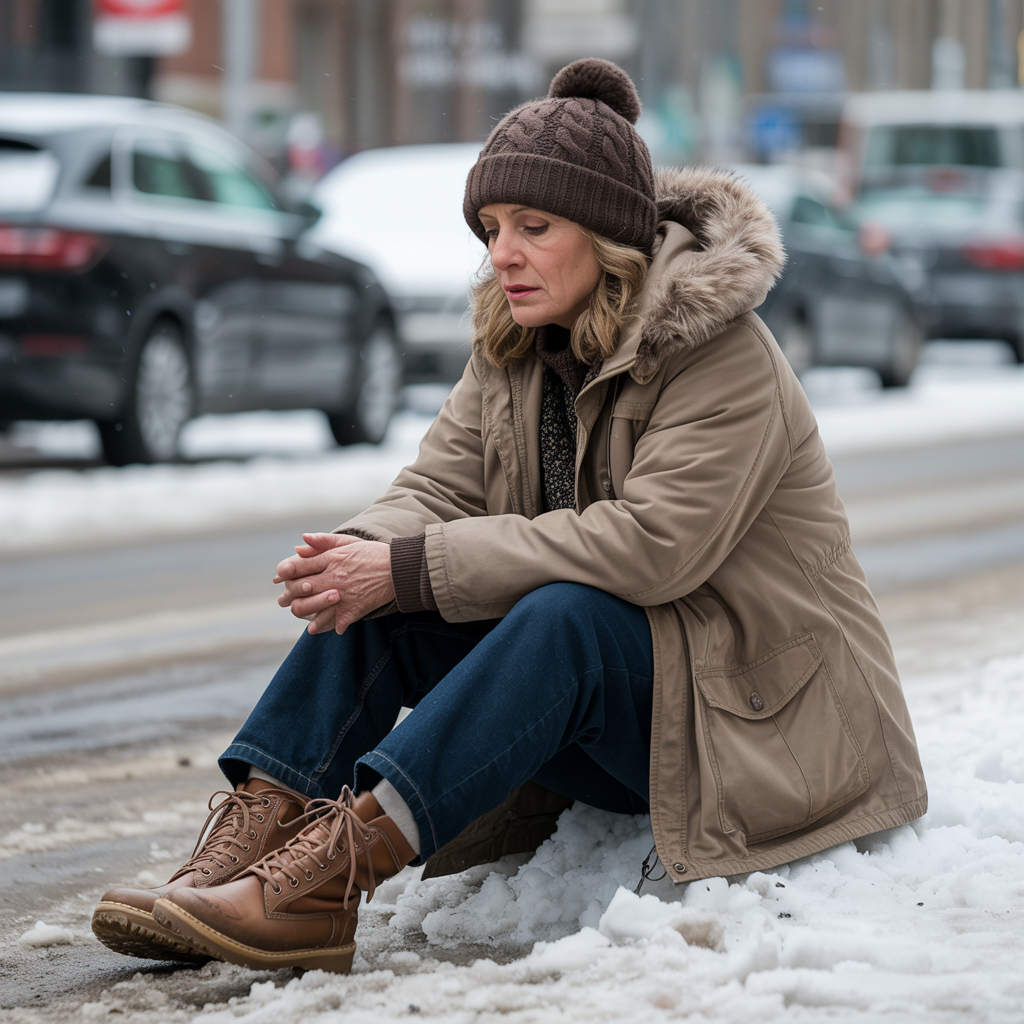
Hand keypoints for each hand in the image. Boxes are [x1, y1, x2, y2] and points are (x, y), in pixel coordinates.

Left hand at [275, 533, 394, 635]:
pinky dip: (322, 627)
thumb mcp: (348, 542)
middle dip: (288, 593)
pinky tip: (317, 628)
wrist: (400, 570)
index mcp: (331, 559)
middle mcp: (333, 577)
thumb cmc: (374, 554)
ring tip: (301, 611)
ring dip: (302, 610)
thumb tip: (299, 545)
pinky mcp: (353, 609)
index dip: (285, 572)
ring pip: (310, 607)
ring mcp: (343, 594)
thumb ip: (323, 542)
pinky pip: (332, 622)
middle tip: (285, 598)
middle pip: (299, 588)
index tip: (281, 577)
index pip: (298, 566)